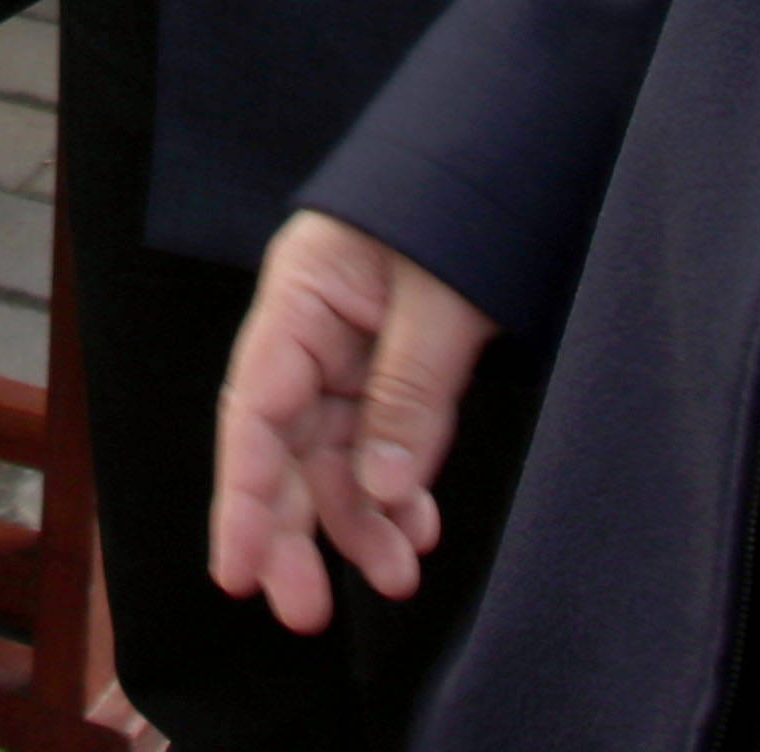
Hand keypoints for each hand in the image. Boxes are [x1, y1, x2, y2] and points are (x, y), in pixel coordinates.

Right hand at [211, 211, 498, 633]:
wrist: (520, 146)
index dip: (242, 495)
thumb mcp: (443, 293)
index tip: (239, 570)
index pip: (255, 408)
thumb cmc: (468, 194)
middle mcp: (314, 330)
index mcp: (302, 294)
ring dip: (359, 522)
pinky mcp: (395, 369)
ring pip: (336, 457)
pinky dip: (398, 491)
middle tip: (306, 612)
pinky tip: (419, 529)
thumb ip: (412, 389)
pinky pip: (382, 444)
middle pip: (284, 447)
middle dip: (295, 531)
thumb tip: (388, 491)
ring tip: (397, 575)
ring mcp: (353, 353)